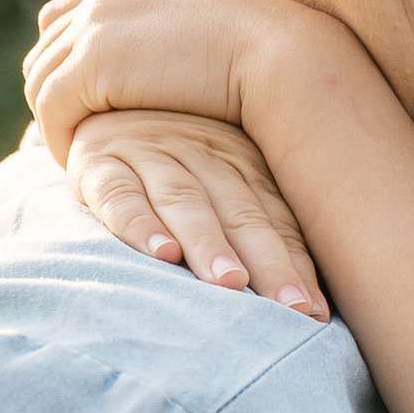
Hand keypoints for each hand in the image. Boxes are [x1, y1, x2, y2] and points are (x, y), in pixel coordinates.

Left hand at [25, 0, 340, 167]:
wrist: (280, 55)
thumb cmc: (269, 52)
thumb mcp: (217, 28)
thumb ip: (185, 33)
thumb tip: (191, 58)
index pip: (65, 15)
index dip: (65, 59)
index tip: (82, 100)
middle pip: (46, 47)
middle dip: (53, 92)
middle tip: (71, 136)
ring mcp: (94, 28)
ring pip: (41, 80)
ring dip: (54, 119)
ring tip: (77, 154)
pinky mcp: (92, 66)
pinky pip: (51, 109)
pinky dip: (58, 138)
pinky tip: (80, 164)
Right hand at [69, 110, 327, 315]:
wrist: (99, 100)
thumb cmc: (174, 161)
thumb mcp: (222, 180)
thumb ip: (262, 226)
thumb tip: (313, 303)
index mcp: (241, 162)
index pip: (275, 218)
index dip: (296, 264)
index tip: (314, 312)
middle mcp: (201, 154)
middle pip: (240, 214)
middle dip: (267, 262)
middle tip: (289, 306)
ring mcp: (150, 155)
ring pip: (185, 202)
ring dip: (209, 244)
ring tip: (230, 283)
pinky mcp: (99, 164)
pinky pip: (120, 195)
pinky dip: (140, 225)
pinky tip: (162, 254)